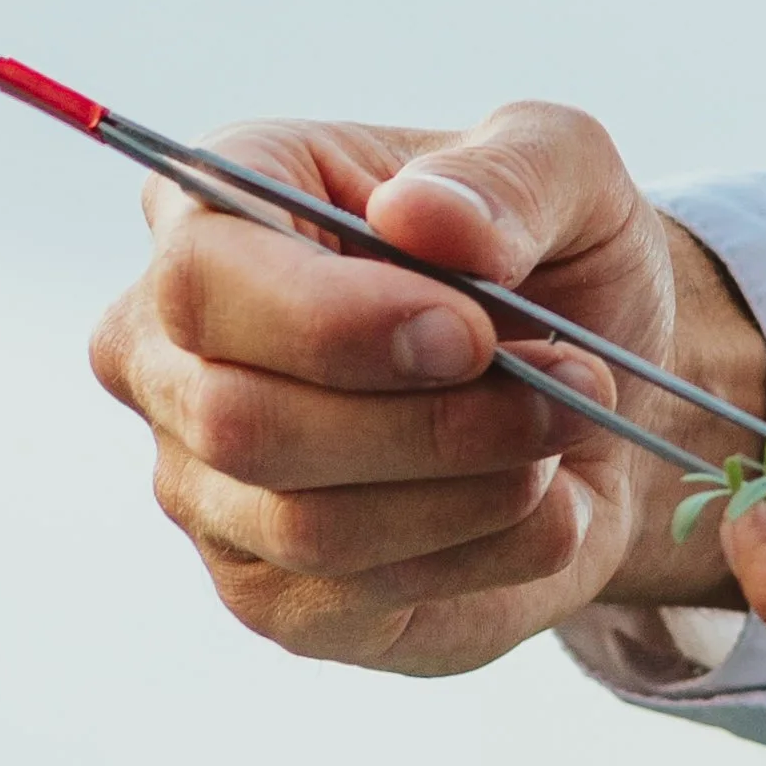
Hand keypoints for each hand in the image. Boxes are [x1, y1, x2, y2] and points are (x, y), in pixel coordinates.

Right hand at [91, 105, 765, 673]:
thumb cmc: (551, 260)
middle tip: (567, 387)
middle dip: (430, 420)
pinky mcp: (268, 591)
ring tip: (566, 430)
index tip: (471, 333)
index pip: (201, 277)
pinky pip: (359, 597)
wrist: (593, 397)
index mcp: (215, 210)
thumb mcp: (567, 168)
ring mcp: (205, 482)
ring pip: (308, 524)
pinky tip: (544, 502)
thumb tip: (419, 213)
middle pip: (241, 419)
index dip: (331, 320)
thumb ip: (508, 173)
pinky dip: (486, 553)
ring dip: (476, 487)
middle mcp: (172, 353)